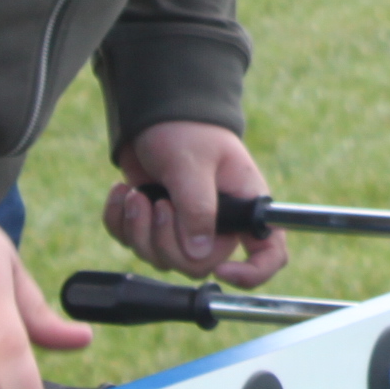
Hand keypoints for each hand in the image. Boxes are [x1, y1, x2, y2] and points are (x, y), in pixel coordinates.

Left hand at [105, 119, 288, 286]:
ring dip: (139, 229)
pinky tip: (122, 194)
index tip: (222, 271)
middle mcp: (219, 223)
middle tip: (157, 204)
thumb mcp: (192, 164)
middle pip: (198, 265)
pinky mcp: (153, 226)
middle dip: (166, 240)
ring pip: (161, 259)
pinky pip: (133, 245)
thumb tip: (199, 255)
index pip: (269, 252)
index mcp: (244, 206)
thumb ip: (198, 208)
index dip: (252, 272)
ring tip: (135, 194)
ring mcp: (184, 227)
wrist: (154, 115)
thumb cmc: (186, 130)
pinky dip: (120, 223)